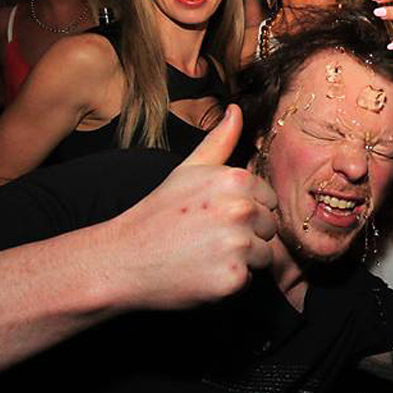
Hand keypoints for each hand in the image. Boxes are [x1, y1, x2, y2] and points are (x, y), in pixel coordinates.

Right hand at [103, 104, 277, 309]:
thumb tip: (236, 110)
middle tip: (207, 238)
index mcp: (235, 180)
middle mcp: (241, 210)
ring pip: (265, 255)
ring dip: (242, 260)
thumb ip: (219, 141)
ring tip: (206, 255)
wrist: (122, 260)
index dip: (245, 211)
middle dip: (247, 236)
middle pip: (270, 228)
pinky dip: (231, 282)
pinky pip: (251, 280)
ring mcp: (239, 245)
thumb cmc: (158, 215)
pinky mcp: (234, 279)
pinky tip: (204, 273)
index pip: (268, 200)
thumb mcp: (188, 170)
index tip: (215, 217)